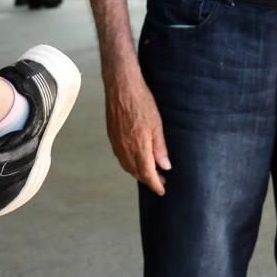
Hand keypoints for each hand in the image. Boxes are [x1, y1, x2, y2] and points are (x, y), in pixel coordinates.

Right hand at [104, 63, 170, 194]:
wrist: (121, 86)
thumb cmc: (141, 101)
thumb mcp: (157, 124)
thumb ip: (160, 147)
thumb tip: (165, 166)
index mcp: (138, 146)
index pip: (147, 173)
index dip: (155, 184)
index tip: (162, 190)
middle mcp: (125, 148)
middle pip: (136, 172)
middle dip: (148, 179)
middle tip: (160, 180)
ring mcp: (116, 142)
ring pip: (126, 165)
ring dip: (137, 172)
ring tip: (149, 171)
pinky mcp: (112, 135)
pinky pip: (120, 156)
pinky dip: (128, 163)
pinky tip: (135, 158)